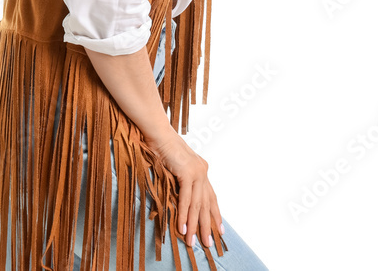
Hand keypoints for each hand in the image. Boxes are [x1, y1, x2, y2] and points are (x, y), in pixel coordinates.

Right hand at [146, 130, 221, 249]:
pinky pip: (186, 199)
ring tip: (194, 242)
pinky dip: (184, 214)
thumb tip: (181, 198)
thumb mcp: (175, 166)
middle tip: (209, 243)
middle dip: (207, 225)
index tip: (220, 229)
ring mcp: (196, 172)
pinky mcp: (187, 173)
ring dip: (195, 225)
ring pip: (197, 205)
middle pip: (206, 204)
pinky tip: (183, 228)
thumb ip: (181, 180)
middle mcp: (202, 171)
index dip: (215, 213)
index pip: (210, 196)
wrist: (157, 133)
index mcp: (201, 169)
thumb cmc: (162, 147)